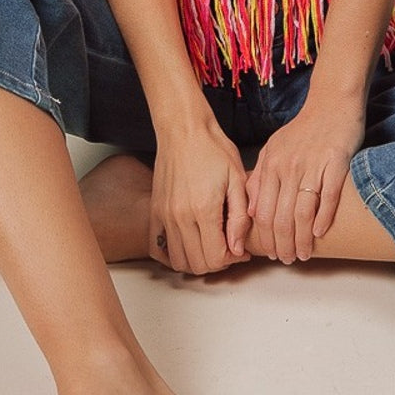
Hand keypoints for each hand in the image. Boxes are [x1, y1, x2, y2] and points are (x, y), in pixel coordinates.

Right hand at [149, 117, 251, 275]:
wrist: (183, 130)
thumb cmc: (213, 149)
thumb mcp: (237, 179)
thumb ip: (239, 217)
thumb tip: (237, 249)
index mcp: (203, 209)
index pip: (216, 258)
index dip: (233, 259)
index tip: (240, 248)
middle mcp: (179, 217)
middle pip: (198, 264)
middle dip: (218, 262)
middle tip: (229, 248)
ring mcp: (164, 216)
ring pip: (179, 261)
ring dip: (197, 261)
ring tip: (210, 245)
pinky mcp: (154, 212)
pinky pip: (159, 249)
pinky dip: (173, 255)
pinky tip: (189, 244)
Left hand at [246, 98, 364, 263]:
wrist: (332, 104)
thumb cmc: (303, 130)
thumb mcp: (274, 149)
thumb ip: (261, 177)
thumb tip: (252, 210)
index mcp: (272, 164)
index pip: (263, 210)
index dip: (266, 236)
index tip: (270, 252)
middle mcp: (289, 166)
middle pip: (281, 216)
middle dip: (282, 244)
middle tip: (286, 260)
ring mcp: (313, 165)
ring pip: (303, 211)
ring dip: (302, 239)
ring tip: (303, 254)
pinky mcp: (336, 162)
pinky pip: (328, 196)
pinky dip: (323, 218)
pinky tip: (319, 233)